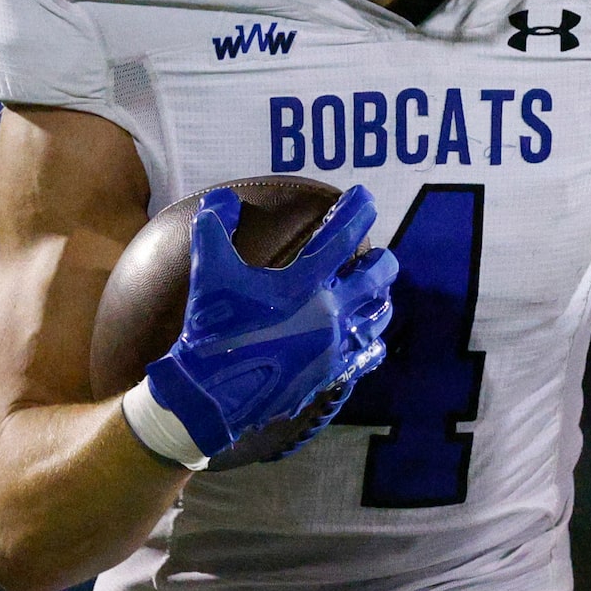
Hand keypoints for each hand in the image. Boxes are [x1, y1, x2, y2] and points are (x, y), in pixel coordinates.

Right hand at [140, 186, 396, 461]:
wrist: (213, 392)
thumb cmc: (211, 329)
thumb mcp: (209, 274)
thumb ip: (214, 231)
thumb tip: (222, 197)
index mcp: (303, 284)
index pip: (341, 237)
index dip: (356, 211)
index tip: (365, 197)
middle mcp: (329, 312)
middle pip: (376, 277)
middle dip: (382, 261)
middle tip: (379, 254)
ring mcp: (335, 344)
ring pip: (377, 315)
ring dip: (379, 298)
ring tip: (376, 290)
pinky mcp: (333, 371)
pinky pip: (366, 352)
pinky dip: (370, 338)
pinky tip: (367, 335)